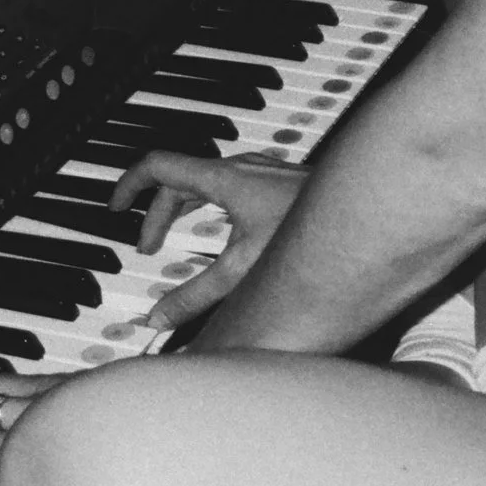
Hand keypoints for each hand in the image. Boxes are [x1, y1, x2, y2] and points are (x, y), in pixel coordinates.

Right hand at [110, 149, 309, 329]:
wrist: (371, 206)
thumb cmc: (313, 230)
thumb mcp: (241, 271)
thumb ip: (195, 297)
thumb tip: (157, 320)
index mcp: (222, 178)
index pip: (157, 165)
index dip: (128, 185)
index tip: (114, 207)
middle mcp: (240, 168)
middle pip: (179, 180)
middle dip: (156, 213)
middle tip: (146, 246)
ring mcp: (262, 171)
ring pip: (205, 182)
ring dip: (182, 210)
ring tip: (172, 241)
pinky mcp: (279, 181)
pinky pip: (228, 186)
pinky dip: (209, 208)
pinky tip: (222, 235)